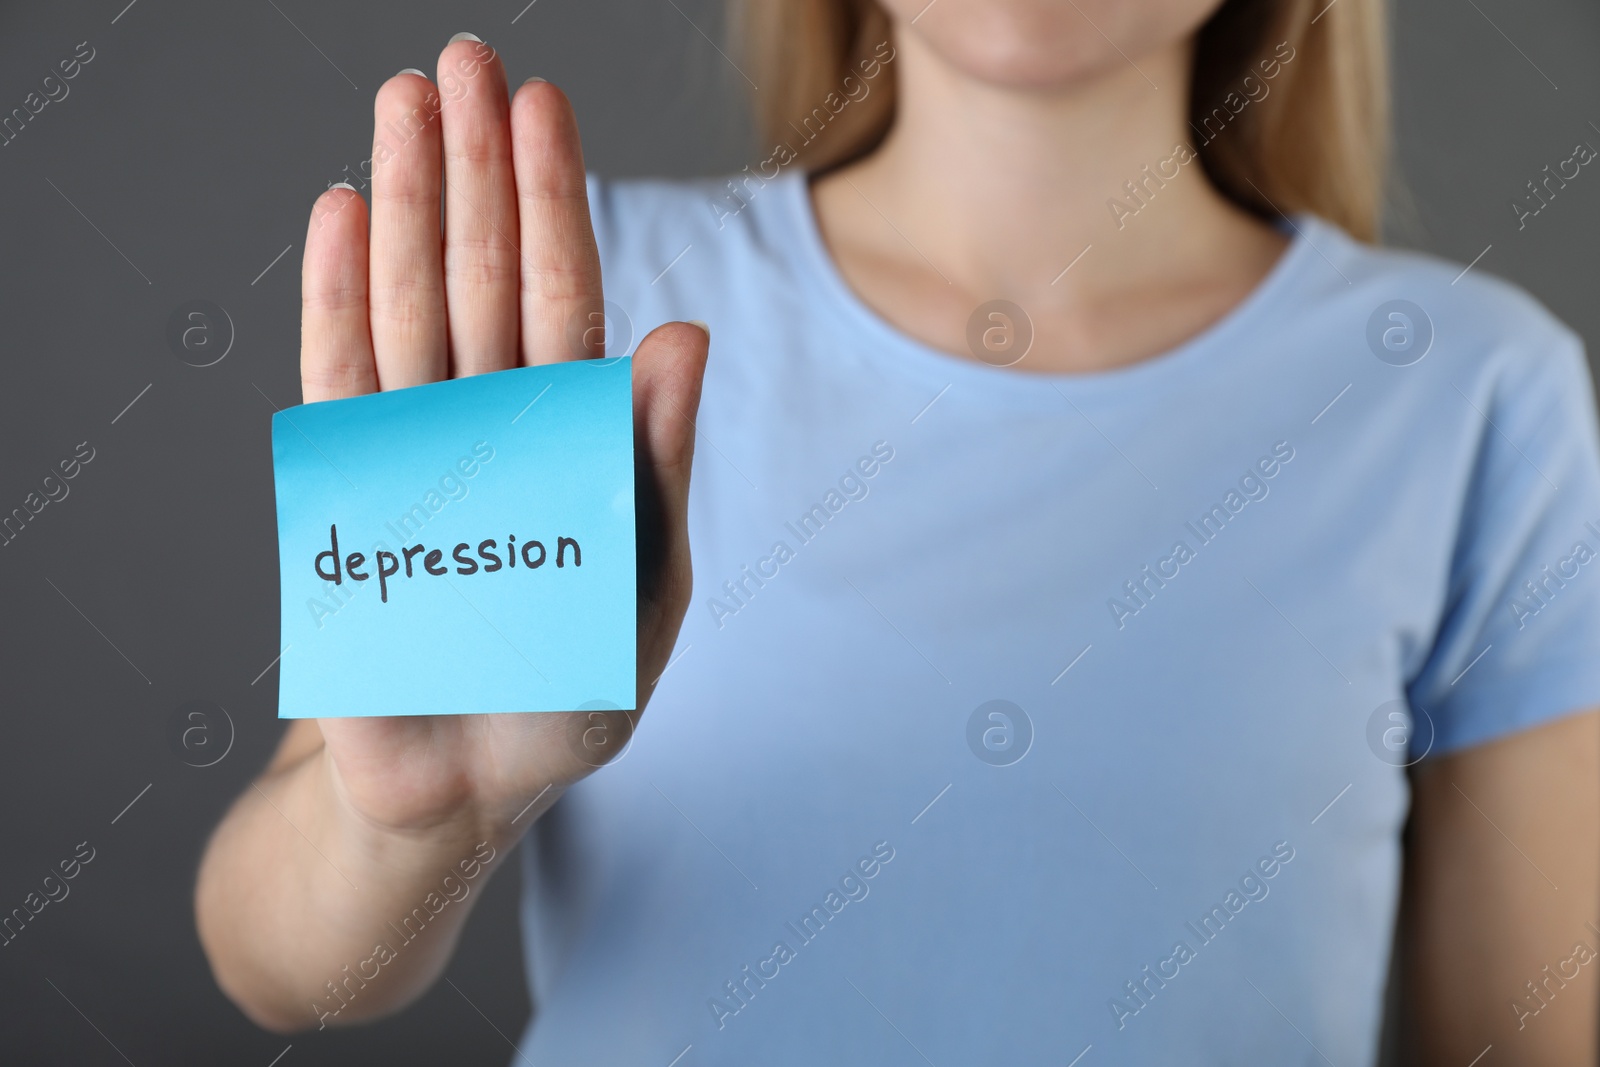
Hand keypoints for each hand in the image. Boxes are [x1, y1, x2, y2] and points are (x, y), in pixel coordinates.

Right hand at [296, 36, 706, 841]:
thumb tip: (686, 331)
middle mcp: (496, 423)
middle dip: (476, 168)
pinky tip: (345, 212)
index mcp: (578, 439)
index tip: (540, 106)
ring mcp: (419, 447)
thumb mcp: (644, 583)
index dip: (554, 202)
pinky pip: (342, 378)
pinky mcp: (349, 489)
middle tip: (462, 59)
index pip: (566, 297)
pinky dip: (341, 297)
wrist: (468, 783)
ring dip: (409, 203)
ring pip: (414, 302)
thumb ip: (657, 462)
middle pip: (486, 274)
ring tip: (401, 103)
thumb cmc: (573, 691)